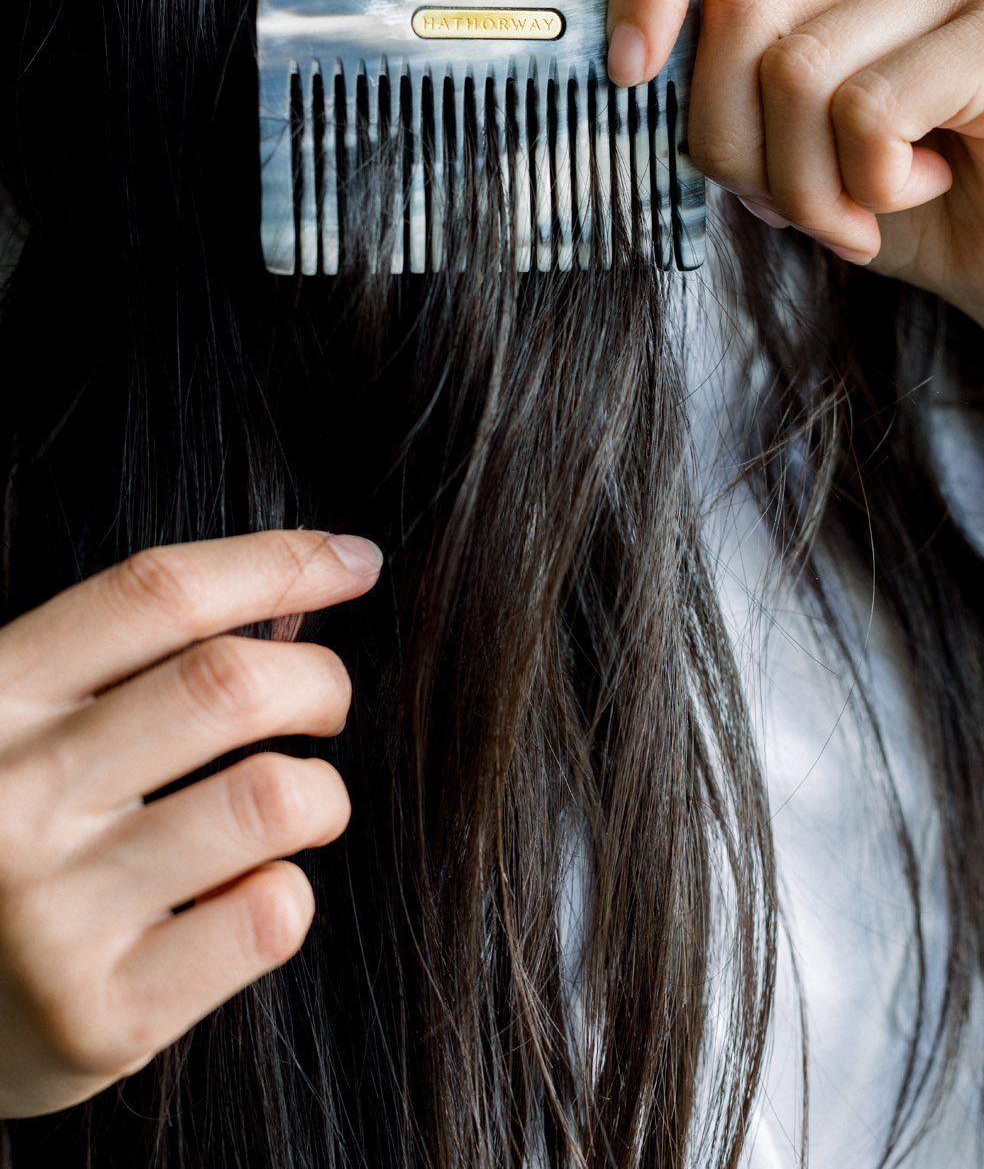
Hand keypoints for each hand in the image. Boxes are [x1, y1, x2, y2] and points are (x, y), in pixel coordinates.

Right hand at [0, 528, 381, 1118]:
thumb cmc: (5, 835)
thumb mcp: (22, 727)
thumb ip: (122, 664)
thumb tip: (299, 596)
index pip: (157, 592)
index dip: (277, 563)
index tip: (356, 561)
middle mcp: (11, 798)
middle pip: (228, 684)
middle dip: (318, 679)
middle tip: (325, 704)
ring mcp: (52, 914)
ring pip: (271, 798)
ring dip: (321, 792)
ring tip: (302, 804)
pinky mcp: (100, 1015)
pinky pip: (268, 915)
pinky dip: (290, 891)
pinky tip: (253, 893)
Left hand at [607, 0, 983, 344]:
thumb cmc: (920, 208)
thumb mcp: (800, 147)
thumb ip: (732, 95)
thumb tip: (633, 69)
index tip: (623, 73)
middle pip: (738, 5)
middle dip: (731, 140)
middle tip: (781, 205)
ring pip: (794, 69)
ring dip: (803, 186)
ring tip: (854, 217)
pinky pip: (868, 110)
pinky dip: (869, 188)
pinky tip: (917, 193)